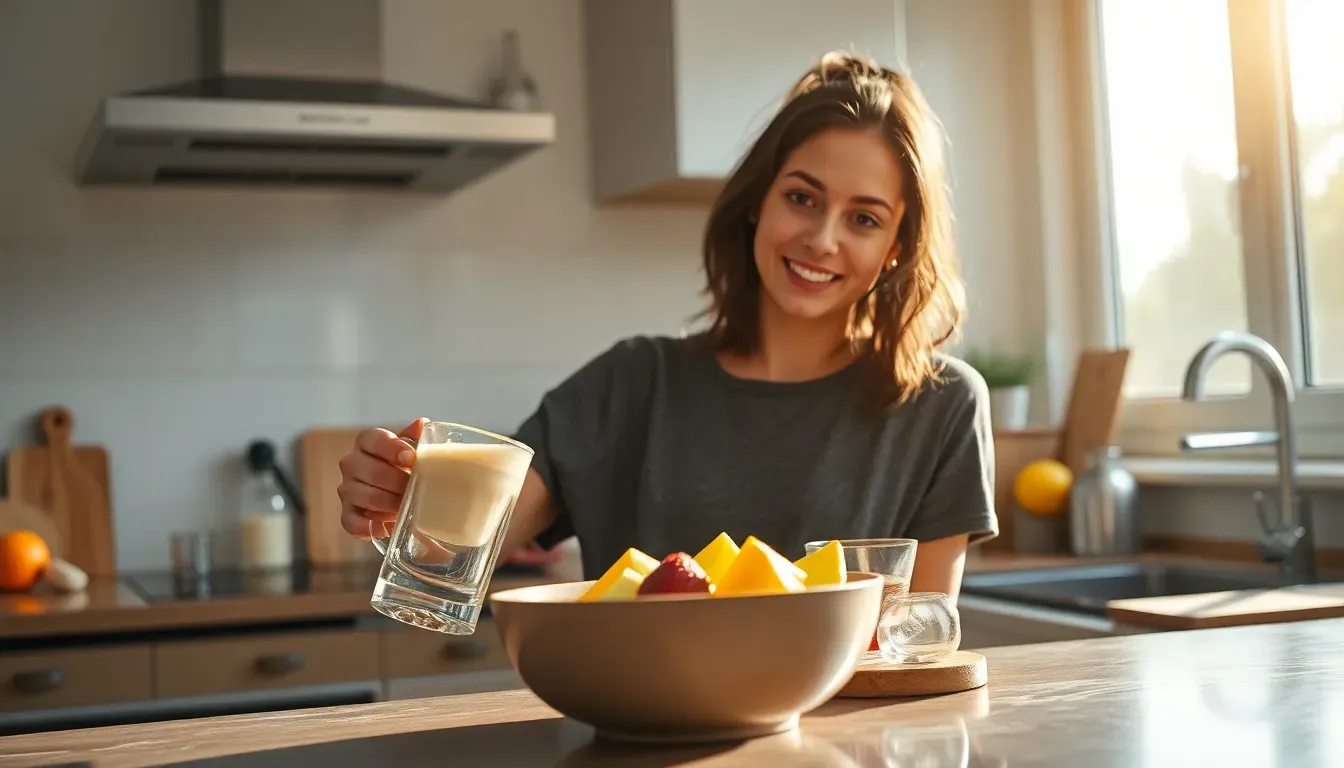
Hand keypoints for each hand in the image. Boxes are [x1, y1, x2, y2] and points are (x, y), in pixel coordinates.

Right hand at [338, 418, 425, 539]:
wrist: (396, 490)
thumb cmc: (404, 465)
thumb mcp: (410, 448)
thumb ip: (414, 437)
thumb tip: (422, 424)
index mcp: (366, 441)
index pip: (374, 440)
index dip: (393, 449)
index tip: (411, 459)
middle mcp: (351, 463)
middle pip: (371, 471)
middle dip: (397, 482)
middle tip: (417, 490)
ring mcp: (346, 489)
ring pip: (365, 497)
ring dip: (389, 505)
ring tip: (408, 508)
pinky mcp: (347, 513)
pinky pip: (352, 523)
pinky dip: (371, 527)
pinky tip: (387, 527)